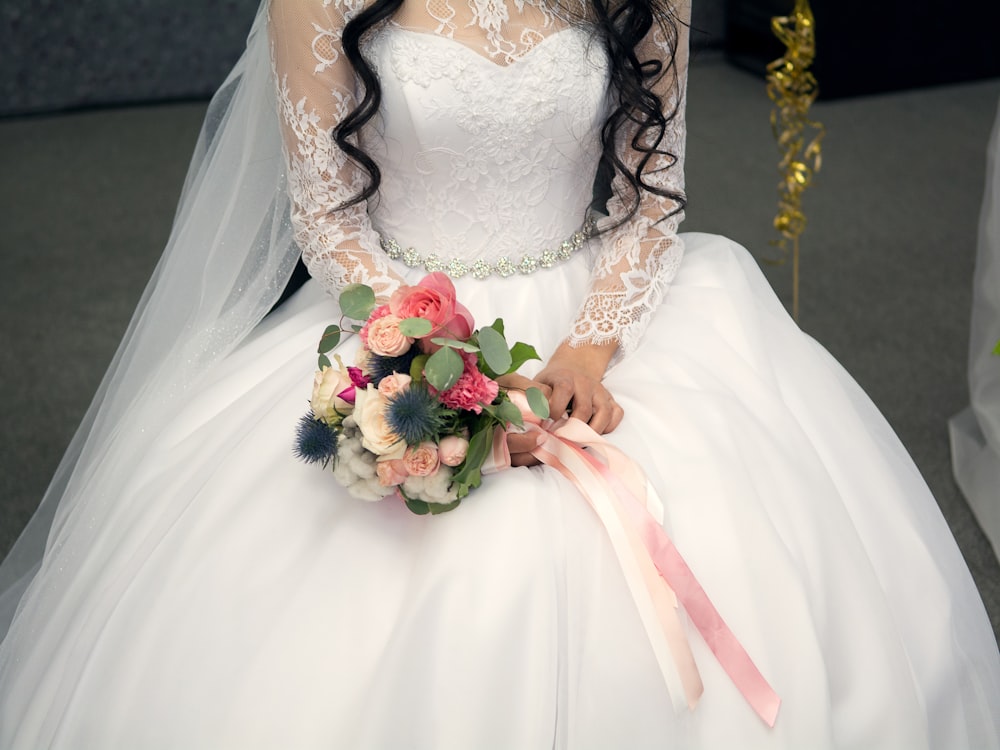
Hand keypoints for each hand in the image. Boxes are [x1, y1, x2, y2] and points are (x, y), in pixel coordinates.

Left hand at [497, 341, 622, 466]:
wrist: (574, 366)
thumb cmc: (552, 382)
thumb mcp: (538, 383)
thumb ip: (533, 398)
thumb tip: (526, 418)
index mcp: (565, 378)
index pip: (563, 392)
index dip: (554, 410)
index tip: (546, 423)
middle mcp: (586, 383)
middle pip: (584, 410)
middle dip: (571, 429)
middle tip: (561, 441)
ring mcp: (601, 392)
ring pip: (604, 414)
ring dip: (591, 431)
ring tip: (577, 441)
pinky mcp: (611, 400)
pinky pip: (617, 414)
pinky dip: (609, 426)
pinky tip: (593, 432)